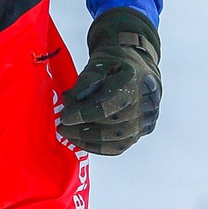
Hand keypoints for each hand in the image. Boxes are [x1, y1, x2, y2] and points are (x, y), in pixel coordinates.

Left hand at [57, 8, 160, 155]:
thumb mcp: (100, 61)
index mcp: (133, 80)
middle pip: (113, 124)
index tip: (65, 117)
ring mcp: (145, 120)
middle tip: (62, 126)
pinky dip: (98, 147)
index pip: (109, 103)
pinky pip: (119, 147)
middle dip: (83, 128)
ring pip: (116, 140)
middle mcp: (144, 103)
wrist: (136, 67)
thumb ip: (89, 78)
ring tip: (68, 134)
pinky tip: (81, 141)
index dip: (85, 113)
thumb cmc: (115, 63)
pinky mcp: (141, 132)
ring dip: (88, 140)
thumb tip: (74, 98)